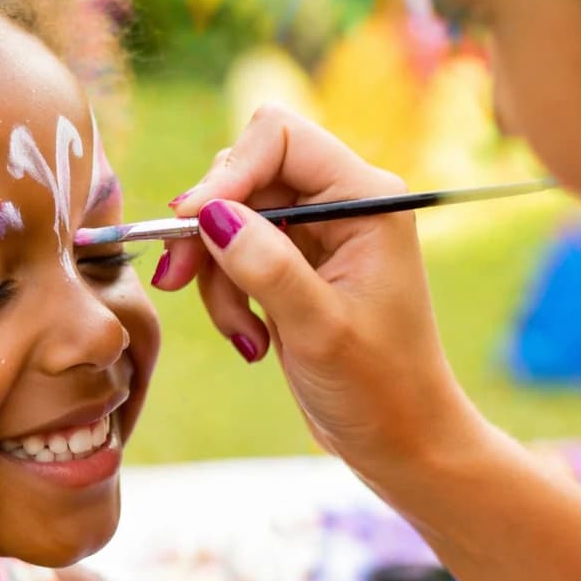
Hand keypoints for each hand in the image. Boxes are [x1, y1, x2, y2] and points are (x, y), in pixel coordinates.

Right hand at [154, 105, 483, 480]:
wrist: (401, 442)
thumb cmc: (381, 389)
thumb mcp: (320, 329)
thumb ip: (267, 266)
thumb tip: (208, 213)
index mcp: (367, 199)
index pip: (280, 137)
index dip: (227, 172)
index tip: (188, 222)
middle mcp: (342, 204)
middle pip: (246, 173)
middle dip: (208, 229)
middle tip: (178, 281)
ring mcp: (315, 235)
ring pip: (230, 216)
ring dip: (216, 273)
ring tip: (242, 332)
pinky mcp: (293, 267)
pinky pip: (234, 254)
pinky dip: (226, 293)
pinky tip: (251, 339)